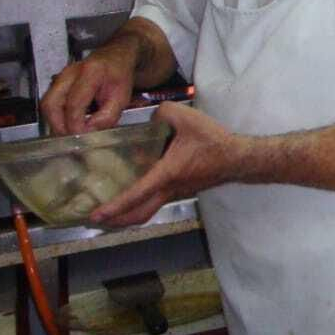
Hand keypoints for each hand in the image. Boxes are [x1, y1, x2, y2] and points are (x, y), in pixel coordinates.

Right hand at [40, 42, 138, 135]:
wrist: (114, 58)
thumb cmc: (119, 76)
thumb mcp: (122, 98)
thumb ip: (108, 116)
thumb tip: (89, 131)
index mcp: (90, 72)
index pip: (74, 103)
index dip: (75, 124)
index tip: (83, 136)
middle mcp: (70, 73)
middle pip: (51, 104)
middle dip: (58, 125)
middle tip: (71, 138)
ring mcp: (60, 77)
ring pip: (47, 105)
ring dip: (55, 123)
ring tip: (70, 133)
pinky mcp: (57, 84)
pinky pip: (50, 103)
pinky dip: (57, 117)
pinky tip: (68, 124)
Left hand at [88, 103, 242, 228]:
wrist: (238, 157)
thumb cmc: (214, 141)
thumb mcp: (187, 117)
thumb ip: (163, 113)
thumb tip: (152, 119)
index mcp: (167, 174)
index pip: (136, 195)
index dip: (114, 206)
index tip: (96, 215)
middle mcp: (170, 188)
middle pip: (140, 214)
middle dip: (117, 221)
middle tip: (96, 221)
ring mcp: (177, 192)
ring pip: (148, 209)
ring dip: (128, 214)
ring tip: (110, 210)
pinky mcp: (182, 189)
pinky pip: (156, 201)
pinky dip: (140, 203)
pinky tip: (134, 192)